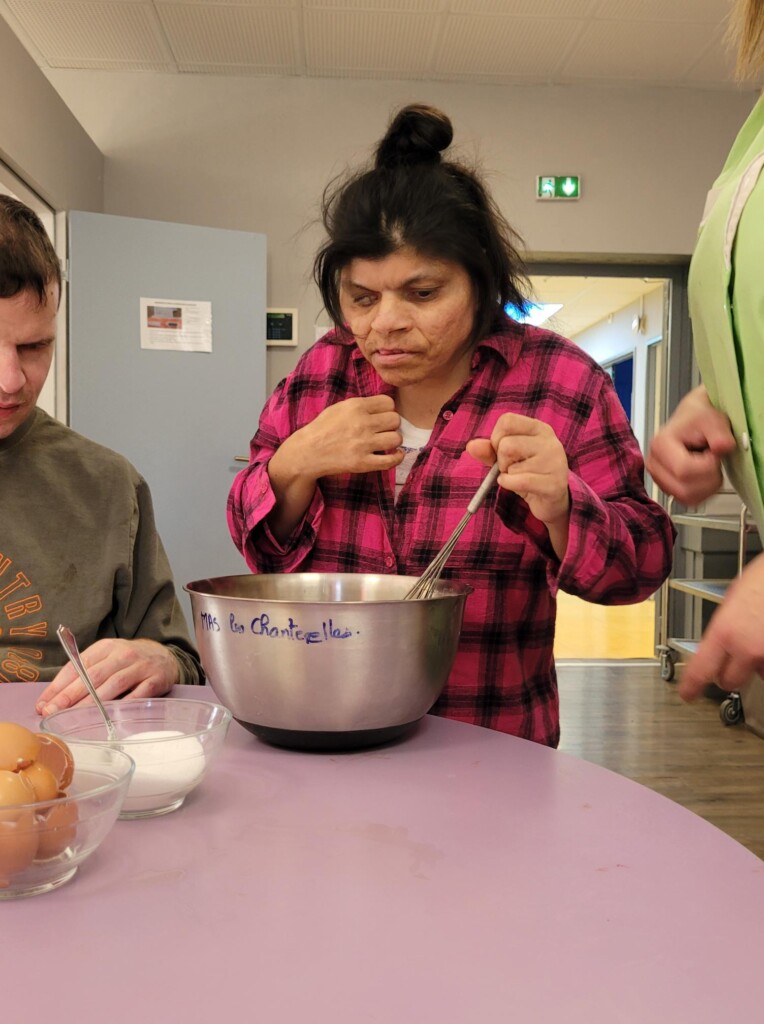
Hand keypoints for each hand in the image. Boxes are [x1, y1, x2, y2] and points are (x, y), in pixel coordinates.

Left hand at [35, 638, 179, 716]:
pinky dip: (122, 705)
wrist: (165, 656)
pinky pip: (137, 695)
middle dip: (70, 695)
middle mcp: (122, 654)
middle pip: (93, 676)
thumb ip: (83, 673)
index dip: (59, 685)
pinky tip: (108, 716)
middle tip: (52, 711)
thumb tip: (52, 700)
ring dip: (91, 703)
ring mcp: (140, 667)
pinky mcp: (156, 680)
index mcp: (105, 647)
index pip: (77, 665)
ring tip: (73, 716)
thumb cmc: (128, 661)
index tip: (44, 704)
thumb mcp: (106, 657)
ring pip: (113, 685)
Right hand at [276, 395, 403, 481]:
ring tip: (385, 442)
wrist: (307, 452)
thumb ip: (361, 405)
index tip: (382, 416)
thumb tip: (385, 406)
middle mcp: (362, 423)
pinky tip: (395, 454)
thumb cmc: (323, 428)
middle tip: (383, 430)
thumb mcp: (339, 408)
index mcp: (356, 406)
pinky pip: (391, 460)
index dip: (387, 409)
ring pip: (396, 438)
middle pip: (395, 420)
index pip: (388, 403)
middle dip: (391, 424)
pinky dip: (397, 457)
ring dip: (393, 440)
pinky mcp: (363, 462)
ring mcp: (363, 444)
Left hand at [466, 413, 569, 545]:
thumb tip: (471, 446)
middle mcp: (550, 442)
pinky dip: (509, 485)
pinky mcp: (553, 484)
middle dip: (501, 461)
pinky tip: (517, 486)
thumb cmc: (528, 473)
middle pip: (506, 444)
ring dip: (508, 475)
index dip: (496, 437)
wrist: (551, 501)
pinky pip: (518, 481)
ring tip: (522, 477)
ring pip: (510, 465)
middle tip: (513, 468)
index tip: (501, 450)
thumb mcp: (506, 458)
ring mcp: (554, 462)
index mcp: (539, 428)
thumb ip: (488, 450)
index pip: (507, 420)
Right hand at [646, 386, 735, 504]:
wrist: (694, 420)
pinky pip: (688, 500)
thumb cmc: (701, 418)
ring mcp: (658, 478)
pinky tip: (705, 475)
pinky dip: (703, 492)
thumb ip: (719, 433)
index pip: (684, 470)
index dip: (707, 466)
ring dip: (707, 486)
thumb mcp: (713, 419)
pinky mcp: (667, 488)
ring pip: (687, 498)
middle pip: (684, 489)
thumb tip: (724, 447)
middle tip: (713, 459)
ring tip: (709, 466)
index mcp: (660, 445)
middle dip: (708, 479)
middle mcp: (654, 464)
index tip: (715, 452)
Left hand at [679, 553, 763, 700]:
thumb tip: (718, 642)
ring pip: (758, 675)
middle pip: (729, 681)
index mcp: (725, 630)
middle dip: (729, 675)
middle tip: (731, 664)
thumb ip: (724, 627)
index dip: (691, 686)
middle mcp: (747, 647)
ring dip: (757, 664)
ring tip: (760, 639)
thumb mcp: (732, 600)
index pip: (700, 669)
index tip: (687, 694)